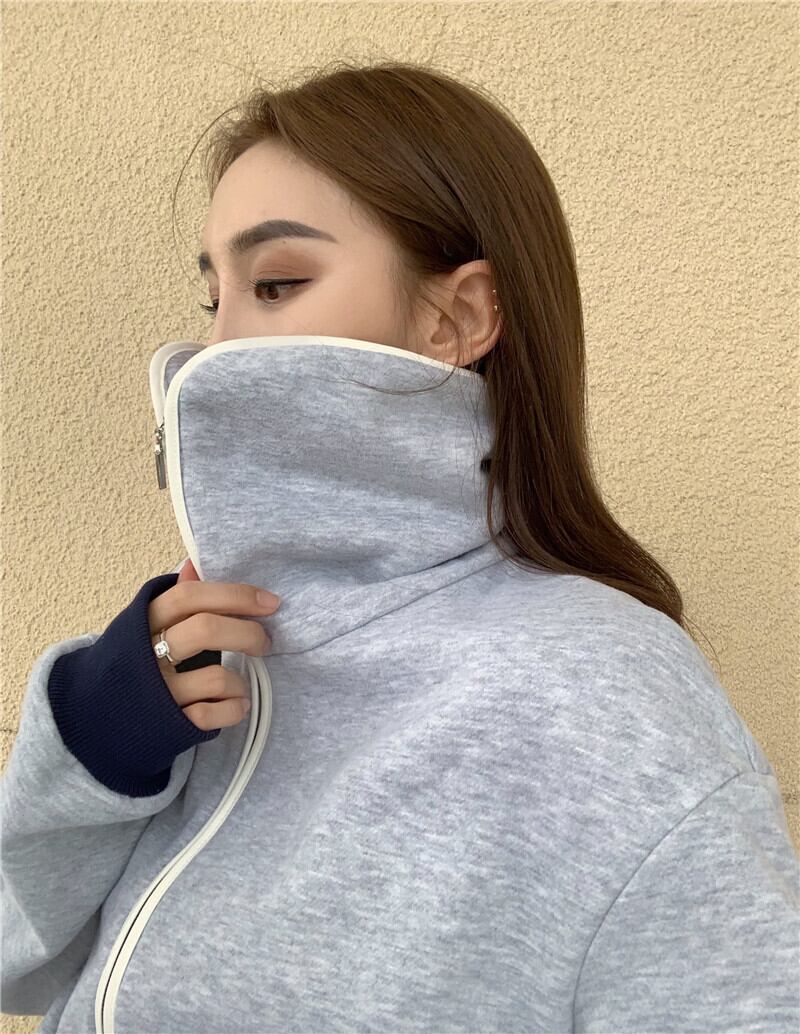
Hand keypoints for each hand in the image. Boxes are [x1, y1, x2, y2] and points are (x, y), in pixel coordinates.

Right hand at [148, 558, 280, 730]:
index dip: (234, 594)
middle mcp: (146, 655)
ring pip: (215, 677)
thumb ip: (173, 601)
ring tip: (240, 685)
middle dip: (247, 634)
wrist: (89, 719)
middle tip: (264, 642)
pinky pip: (212, 715)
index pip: (190, 596)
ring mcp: (156, 691)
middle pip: (205, 630)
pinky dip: (233, 709)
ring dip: (240, 682)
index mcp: (143, 622)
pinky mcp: (167, 725)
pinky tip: (236, 705)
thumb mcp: (142, 627)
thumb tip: (194, 564)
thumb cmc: (131, 665)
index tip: (269, 602)